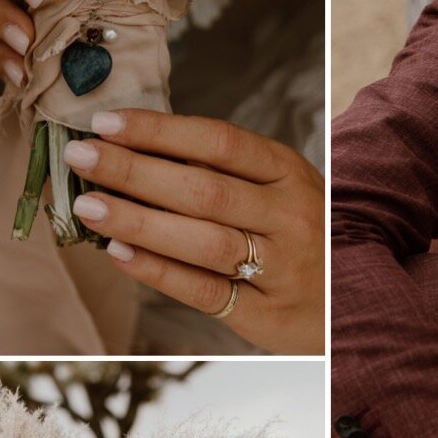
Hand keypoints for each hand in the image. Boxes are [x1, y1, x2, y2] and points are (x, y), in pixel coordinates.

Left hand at [62, 109, 324, 353]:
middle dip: (134, 171)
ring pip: (203, 240)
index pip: (220, 142)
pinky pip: (205, 291)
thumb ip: (228, 172)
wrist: (357, 303)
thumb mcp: (283, 192)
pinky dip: (159, 272)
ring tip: (87, 206)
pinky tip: (119, 255)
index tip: (106, 123)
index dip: (160, 131)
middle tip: (80, 158)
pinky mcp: (268, 314)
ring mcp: (283, 268)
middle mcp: (291, 217)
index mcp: (291, 174)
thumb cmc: (306, 239)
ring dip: (138, 221)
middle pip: (204, 189)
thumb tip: (137, 149)